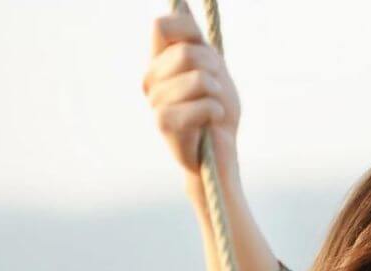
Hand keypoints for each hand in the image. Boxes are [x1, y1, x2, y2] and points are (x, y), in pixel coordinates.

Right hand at [141, 5, 241, 177]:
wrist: (219, 155)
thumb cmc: (218, 112)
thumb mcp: (214, 70)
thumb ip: (198, 42)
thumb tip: (180, 5)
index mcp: (160, 61)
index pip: (162, 26)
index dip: (189, 32)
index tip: (205, 51)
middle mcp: (151, 78)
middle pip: (187, 53)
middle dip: (214, 69)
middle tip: (217, 89)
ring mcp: (155, 101)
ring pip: (198, 79)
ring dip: (217, 94)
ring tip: (215, 108)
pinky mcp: (163, 123)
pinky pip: (201, 105)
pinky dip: (215, 111)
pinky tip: (213, 121)